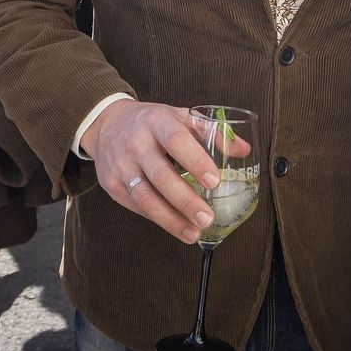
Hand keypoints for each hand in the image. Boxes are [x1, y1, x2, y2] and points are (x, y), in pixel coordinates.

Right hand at [82, 99, 251, 244]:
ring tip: (193, 233)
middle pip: (161, 176)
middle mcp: (136, 143)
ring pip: (145, 197)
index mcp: (157, 121)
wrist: (107, 124)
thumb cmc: (153, 123)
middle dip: (186, 201)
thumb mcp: (181, 117)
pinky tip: (176, 226)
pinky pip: (137, 206)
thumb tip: (243, 150)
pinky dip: (158, 218)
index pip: (176, 140)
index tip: (215, 182)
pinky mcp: (112, 184)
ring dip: (171, 219)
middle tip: (208, 218)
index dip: (196, 162)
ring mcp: (121, 165)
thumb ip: (212, 133)